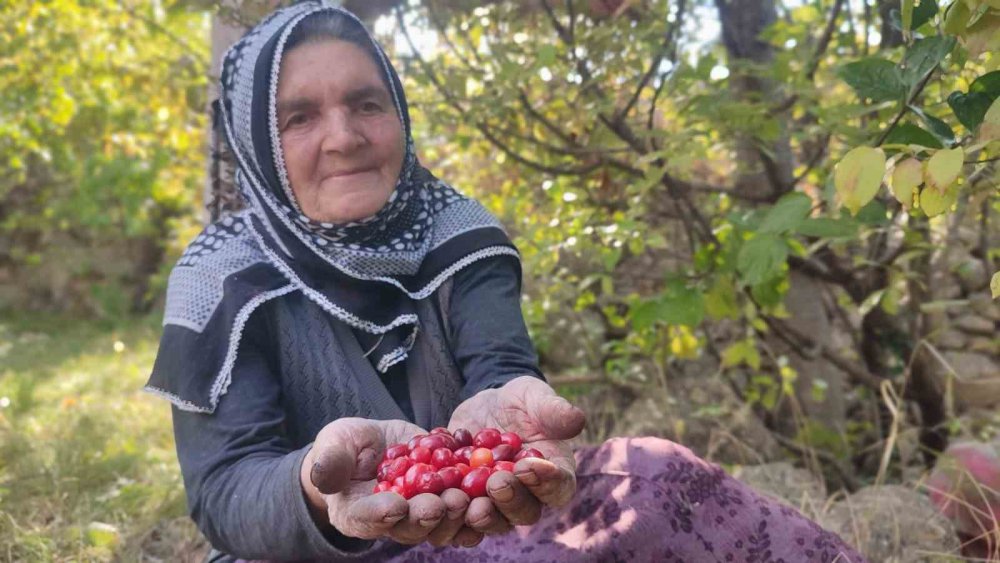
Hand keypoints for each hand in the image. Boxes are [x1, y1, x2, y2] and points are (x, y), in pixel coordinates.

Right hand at [302, 418, 472, 546]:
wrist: (374, 445)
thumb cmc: (346, 447)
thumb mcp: (334, 445)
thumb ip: (330, 460)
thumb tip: (322, 476)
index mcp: (357, 514)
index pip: (367, 519)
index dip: (381, 515)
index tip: (395, 506)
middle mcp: (393, 523)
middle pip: (411, 528)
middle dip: (428, 517)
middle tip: (444, 502)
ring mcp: (423, 514)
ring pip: (443, 524)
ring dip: (458, 514)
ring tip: (468, 496)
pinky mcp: (447, 498)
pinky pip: (466, 508)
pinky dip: (479, 500)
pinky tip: (489, 485)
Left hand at [447, 376, 585, 539]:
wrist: (487, 407)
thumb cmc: (522, 401)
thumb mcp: (535, 397)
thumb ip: (554, 410)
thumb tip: (577, 419)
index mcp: (555, 475)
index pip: (558, 487)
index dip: (546, 482)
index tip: (528, 466)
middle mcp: (529, 497)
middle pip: (524, 511)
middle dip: (510, 500)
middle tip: (496, 483)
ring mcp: (497, 505)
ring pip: (492, 520)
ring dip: (480, 515)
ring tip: (466, 501)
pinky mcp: (468, 503)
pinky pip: (460, 515)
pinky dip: (448, 510)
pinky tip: (435, 498)